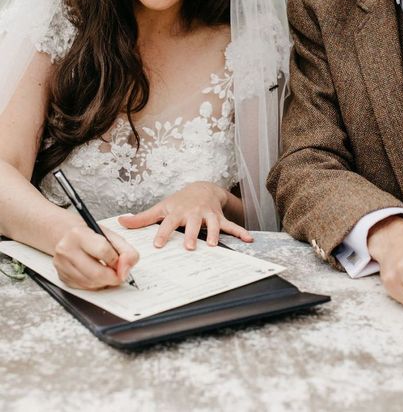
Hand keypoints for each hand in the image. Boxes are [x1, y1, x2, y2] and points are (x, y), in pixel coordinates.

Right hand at [52, 224, 138, 289]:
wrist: (68, 236)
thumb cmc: (92, 236)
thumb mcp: (112, 236)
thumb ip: (126, 251)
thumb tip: (125, 270)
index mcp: (79, 234)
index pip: (103, 251)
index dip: (117, 260)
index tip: (122, 261)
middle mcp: (66, 249)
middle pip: (96, 273)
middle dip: (113, 277)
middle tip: (120, 274)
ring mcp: (62, 265)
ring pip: (90, 283)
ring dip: (105, 282)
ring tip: (110, 273)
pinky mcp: (62, 277)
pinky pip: (83, 288)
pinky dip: (95, 285)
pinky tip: (98, 276)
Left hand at [118, 181, 252, 249]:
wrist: (202, 188)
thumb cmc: (179, 201)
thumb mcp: (161, 207)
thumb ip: (142, 218)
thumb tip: (120, 222)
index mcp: (177, 212)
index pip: (168, 223)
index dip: (163, 233)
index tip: (157, 244)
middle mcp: (193, 213)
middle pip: (192, 224)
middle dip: (191, 234)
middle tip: (190, 247)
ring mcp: (208, 215)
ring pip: (212, 224)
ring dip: (214, 233)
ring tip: (214, 245)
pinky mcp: (219, 217)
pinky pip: (231, 225)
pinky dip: (241, 232)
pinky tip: (249, 240)